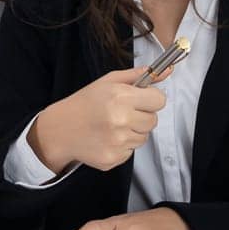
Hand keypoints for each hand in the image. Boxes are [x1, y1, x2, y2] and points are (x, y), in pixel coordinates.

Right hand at [29, 67, 165, 171]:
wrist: (60, 129)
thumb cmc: (86, 102)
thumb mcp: (109, 82)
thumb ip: (140, 75)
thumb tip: (168, 70)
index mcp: (120, 97)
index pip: (159, 100)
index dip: (151, 99)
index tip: (141, 99)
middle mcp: (120, 120)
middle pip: (153, 120)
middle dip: (142, 115)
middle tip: (122, 112)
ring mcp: (117, 142)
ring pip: (144, 137)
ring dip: (133, 131)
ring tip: (112, 125)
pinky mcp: (113, 159)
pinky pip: (131, 152)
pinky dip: (122, 146)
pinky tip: (107, 138)